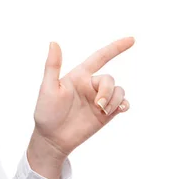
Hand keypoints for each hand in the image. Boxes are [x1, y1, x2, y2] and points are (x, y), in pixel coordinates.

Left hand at [26, 37, 134, 178]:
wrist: (53, 138)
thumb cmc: (46, 111)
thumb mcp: (48, 87)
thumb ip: (53, 65)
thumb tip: (53, 42)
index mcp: (79, 75)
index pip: (100, 57)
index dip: (115, 48)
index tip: (131, 40)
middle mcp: (91, 85)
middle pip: (110, 79)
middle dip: (107, 91)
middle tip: (98, 105)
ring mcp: (99, 99)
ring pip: (119, 91)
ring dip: (114, 100)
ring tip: (102, 111)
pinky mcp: (106, 114)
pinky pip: (123, 104)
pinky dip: (124, 105)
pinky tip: (118, 110)